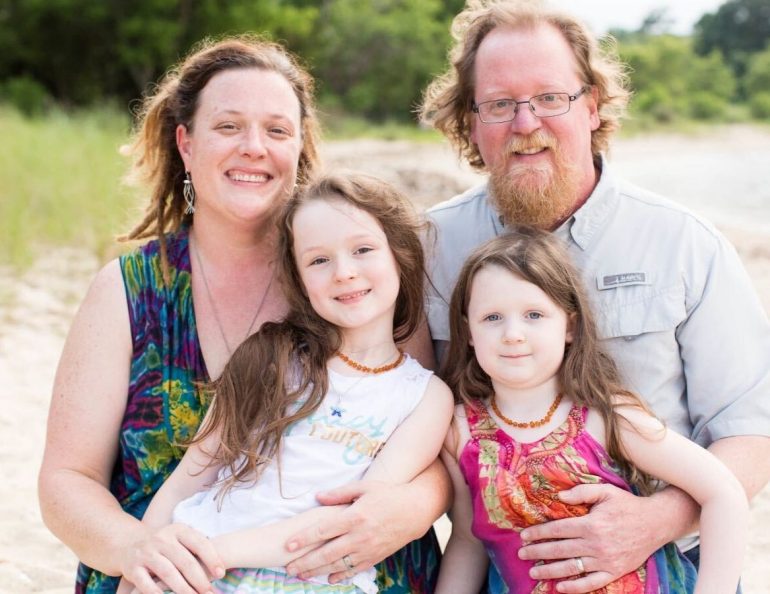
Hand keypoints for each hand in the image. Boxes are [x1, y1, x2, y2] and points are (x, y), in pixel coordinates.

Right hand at [119, 523, 224, 593]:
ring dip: (184, 589)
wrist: (128, 545)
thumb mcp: (179, 539)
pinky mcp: (133, 568)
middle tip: (210, 593)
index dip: (212, 559)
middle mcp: (162, 539)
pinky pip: (147, 584)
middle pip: (185, 561)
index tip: (221, 574)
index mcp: (178, 530)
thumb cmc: (164, 546)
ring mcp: (146, 553)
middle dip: (200, 580)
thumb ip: (196, 548)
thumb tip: (220, 568)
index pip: (199, 543)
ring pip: (168, 573)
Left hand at [285, 480, 419, 582]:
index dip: (304, 538)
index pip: (323, 529)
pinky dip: (340, 575)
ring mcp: (368, 549)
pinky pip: (354, 570)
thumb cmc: (388, 494)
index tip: (288, 545)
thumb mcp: (364, 487)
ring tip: (301, 575)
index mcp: (355, 516)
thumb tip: (317, 496)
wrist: (415, 509)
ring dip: (317, 571)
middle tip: (288, 568)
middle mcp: (360, 535)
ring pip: (338, 564)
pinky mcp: (376, 556)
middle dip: (305, 562)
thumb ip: (339, 493)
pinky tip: (328, 578)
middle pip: (327, 552)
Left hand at [517, 484, 666, 593]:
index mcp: (591, 524)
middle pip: (560, 549)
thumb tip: (559, 496)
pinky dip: (575, 587)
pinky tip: (560, 587)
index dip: (538, 533)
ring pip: (571, 568)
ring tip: (533, 571)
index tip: (524, 536)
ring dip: (550, 570)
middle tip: (521, 553)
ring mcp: (605, 561)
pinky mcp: (614, 572)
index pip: (557, 529)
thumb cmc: (627, 505)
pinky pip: (592, 583)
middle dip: (538, 551)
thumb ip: (581, 492)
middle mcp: (596, 544)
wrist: (655, 523)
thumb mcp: (605, 491)